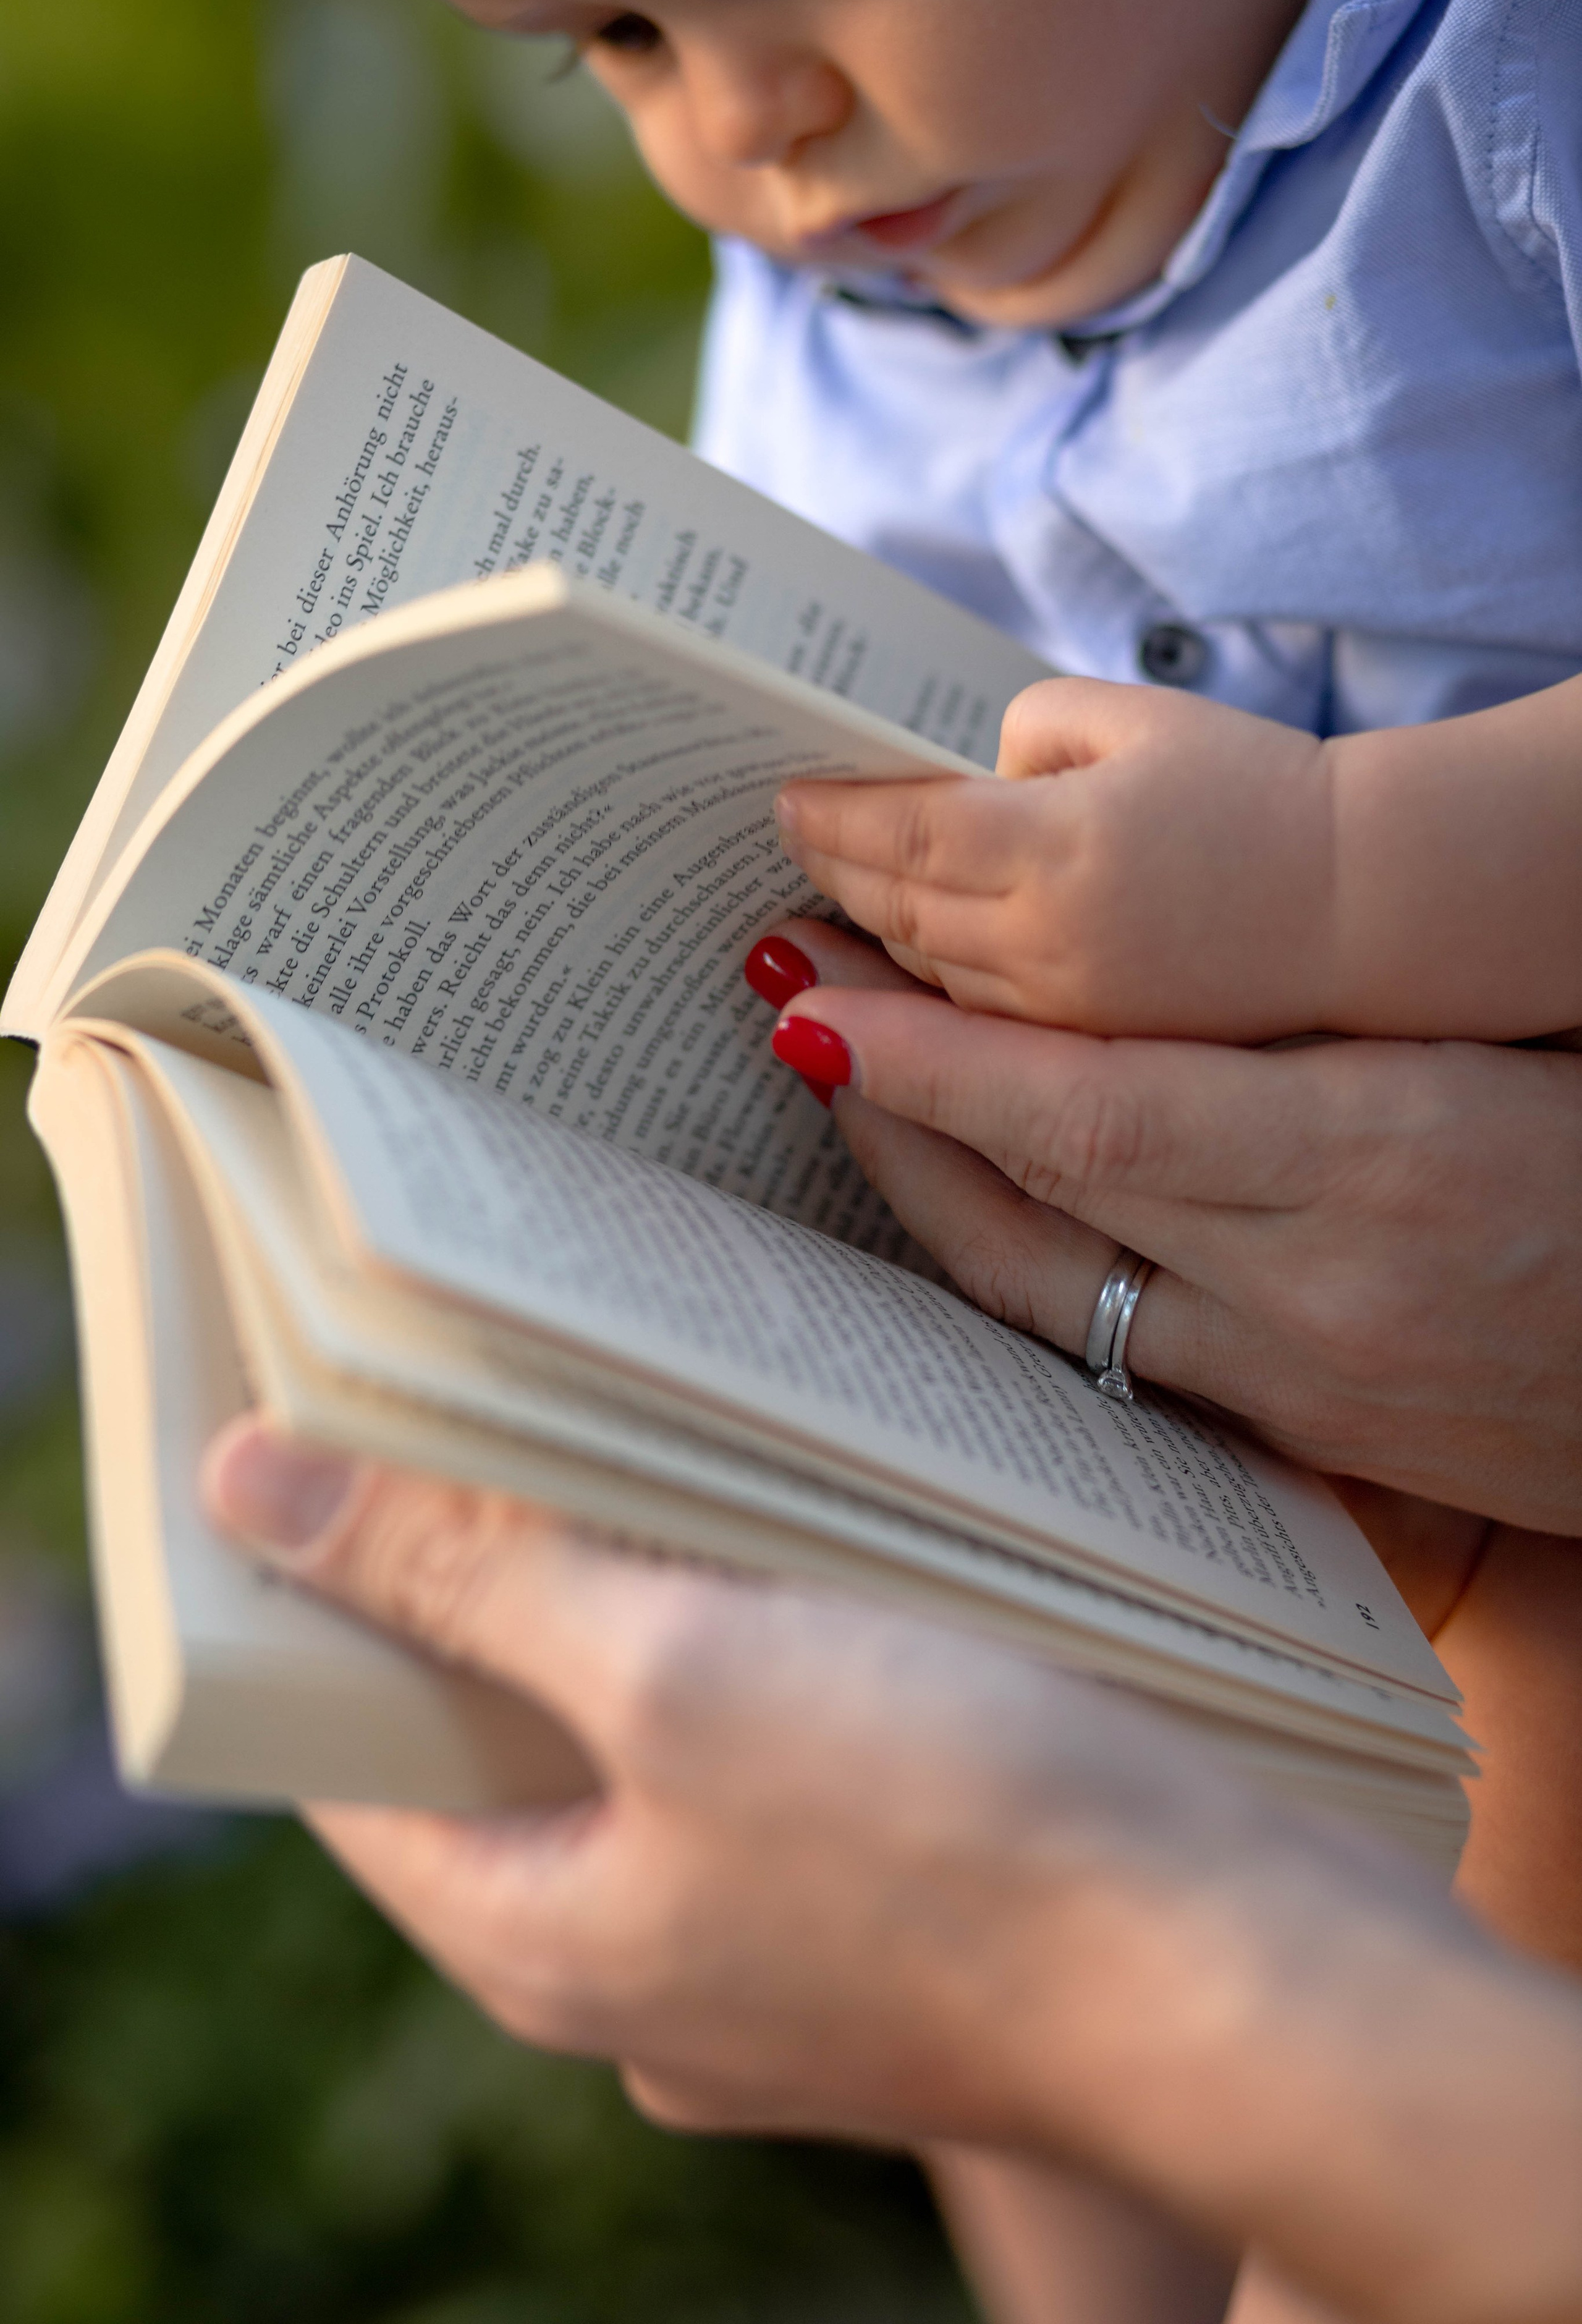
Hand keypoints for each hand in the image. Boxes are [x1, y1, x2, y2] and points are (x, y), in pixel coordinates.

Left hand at [200, 1415, 1581, 2323]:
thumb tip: (251, 1496)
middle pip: (496, 1755)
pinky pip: (762, 1765)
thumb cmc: (958, 1838)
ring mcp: (772, 1953)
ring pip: (641, 1750)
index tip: (303, 1466)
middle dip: (478, 1591)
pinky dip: (747, 1653)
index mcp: (543, 1946)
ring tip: (630, 1448)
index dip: (309, 1617)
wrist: (1245, 1974)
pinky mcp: (887, 1910)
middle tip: (468, 1411)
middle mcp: (640, 1971)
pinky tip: (784, 1544)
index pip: (351, 1771)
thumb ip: (466, 1586)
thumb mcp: (675, 1677)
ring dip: (626, 1607)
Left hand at [757, 921, 1581, 1537]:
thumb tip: (1116, 963)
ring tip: (834, 1090)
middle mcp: (1314, 1281)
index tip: (816, 996)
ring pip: (1047, 1290)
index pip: (1093, 1109)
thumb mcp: (1478, 1052)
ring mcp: (1298, 1379)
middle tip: (786, 1002)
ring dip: (920, 1192)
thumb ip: (1302, 1024)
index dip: (934, 1061)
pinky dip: (1008, 1276)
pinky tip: (949, 1207)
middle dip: (889, 1104)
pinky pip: (1107, 1354)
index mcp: (1376, 1148)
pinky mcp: (1300, 1438)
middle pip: (1037, 1200)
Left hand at [776, 679, 1335, 1041]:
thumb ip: (1024, 739)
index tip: (782, 796)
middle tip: (787, 841)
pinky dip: (931, 985)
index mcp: (1054, 848)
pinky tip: (908, 958)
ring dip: (872, 935)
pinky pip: (977, 1020)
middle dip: (833, 874)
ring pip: (928, 974)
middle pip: (896, 911)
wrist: (1365, 902)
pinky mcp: (1091, 1052)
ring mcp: (1065, 1009)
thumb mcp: (1136, 722)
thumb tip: (954, 786)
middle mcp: (1046, 943)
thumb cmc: (1256, 792)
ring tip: (826, 899)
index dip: (833, 815)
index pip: (901, 833)